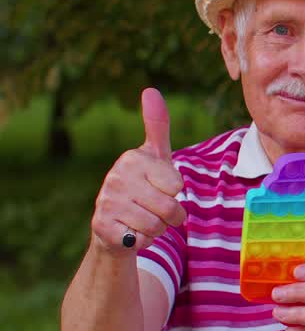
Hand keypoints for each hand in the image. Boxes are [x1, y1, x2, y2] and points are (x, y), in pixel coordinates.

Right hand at [89, 88, 185, 253]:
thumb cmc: (143, 186)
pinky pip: (142, 240)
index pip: (177, 184)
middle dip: (171, 215)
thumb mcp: (155, 156)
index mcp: (132, 158)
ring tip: (143, 219)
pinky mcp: (102, 227)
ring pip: (158, 226)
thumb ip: (157, 125)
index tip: (159, 187)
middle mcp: (116, 177)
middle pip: (171, 207)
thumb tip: (150, 89)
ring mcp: (106, 202)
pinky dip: (142, 241)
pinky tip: (130, 232)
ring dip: (157, 229)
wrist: (115, 224)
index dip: (175, 192)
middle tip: (154, 209)